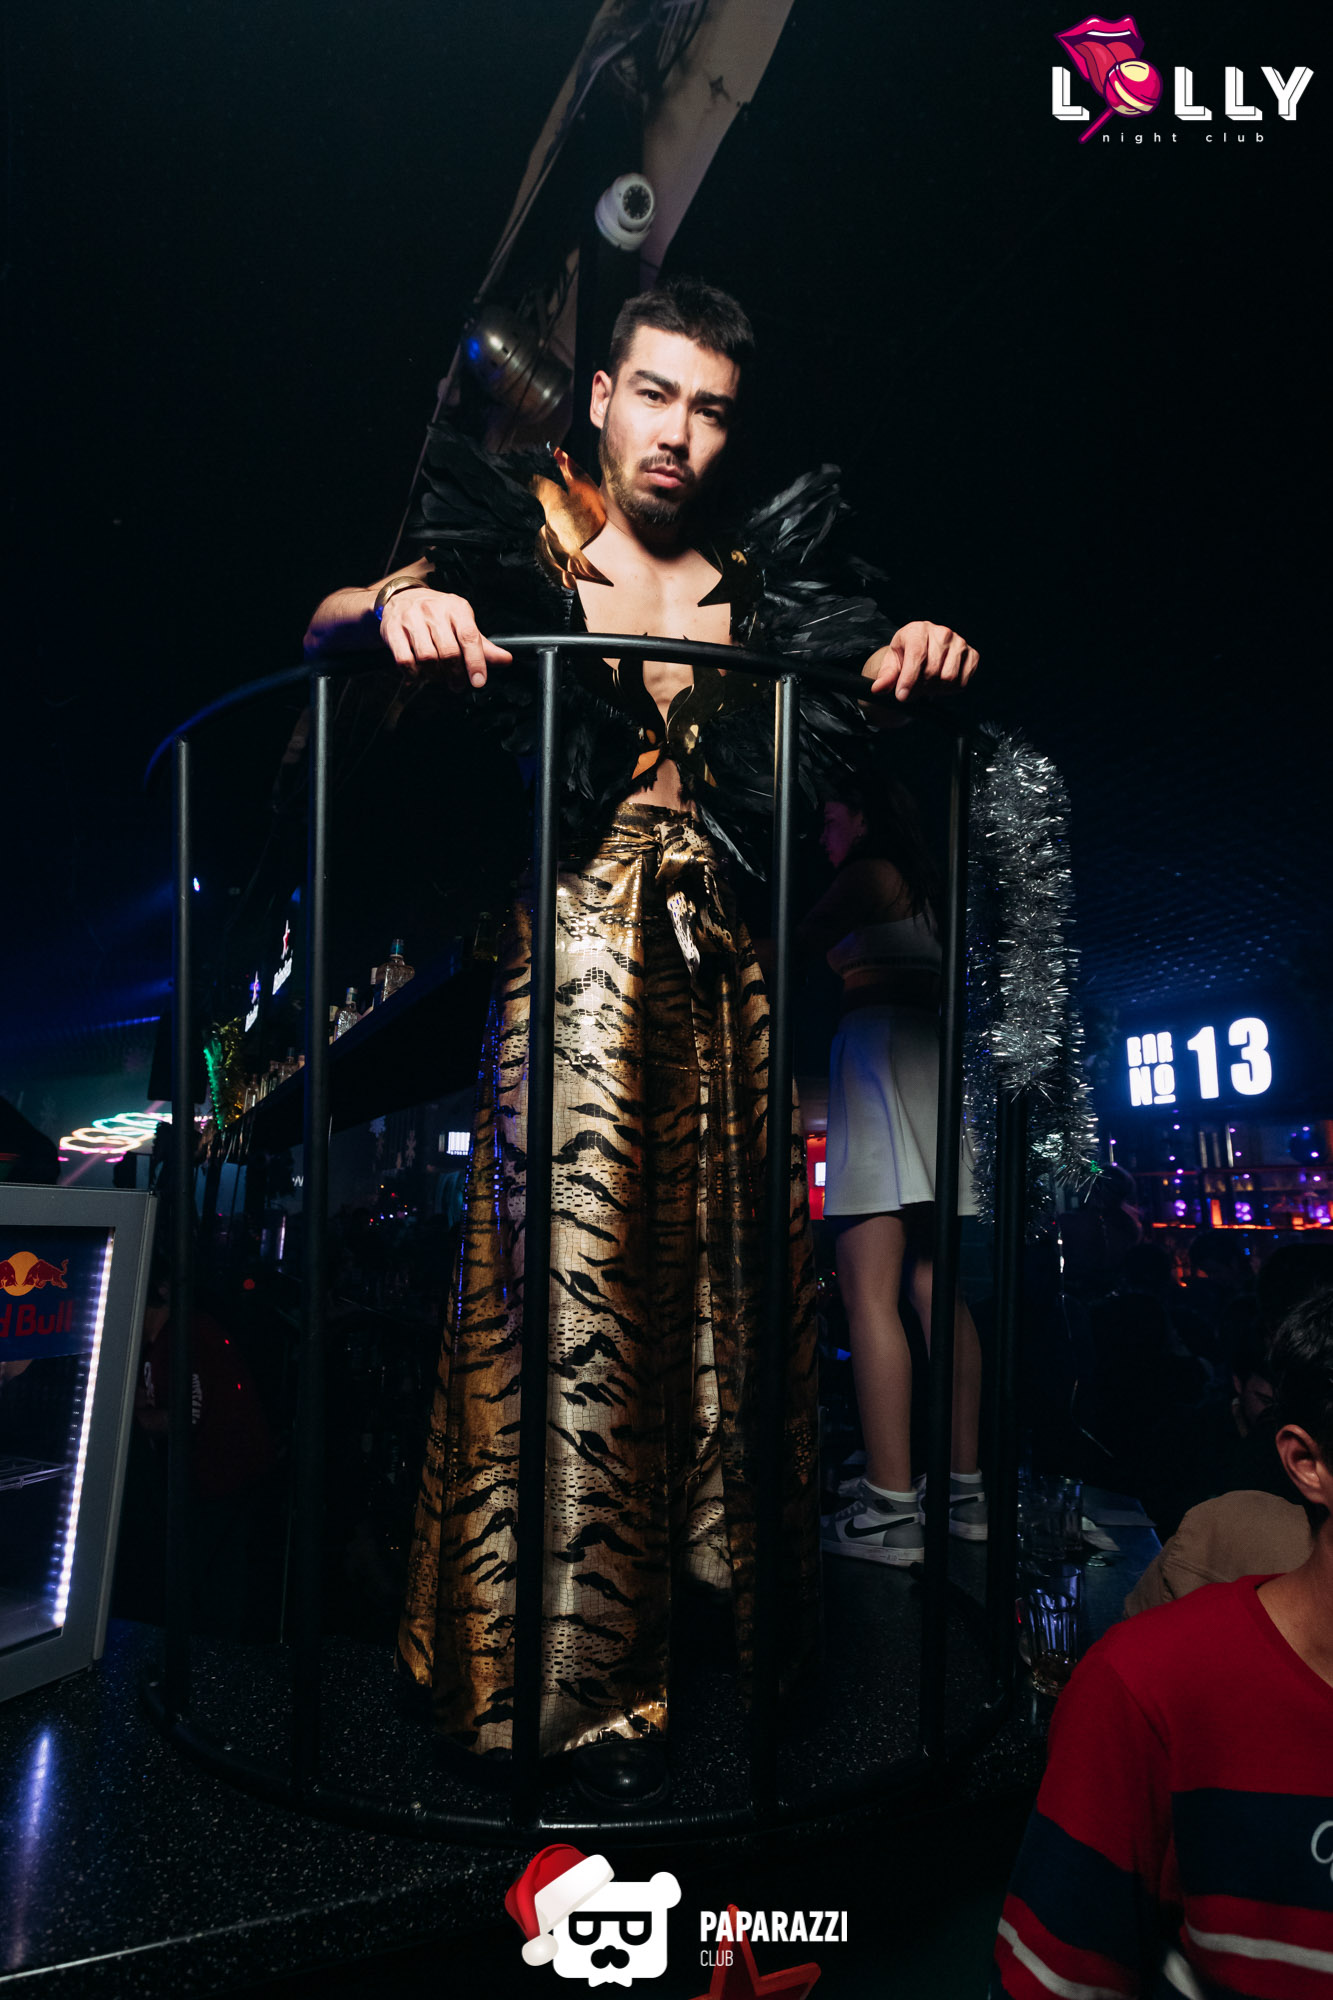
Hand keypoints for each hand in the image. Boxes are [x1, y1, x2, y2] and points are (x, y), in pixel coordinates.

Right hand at [379, 589, 512, 687]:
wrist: (402, 598)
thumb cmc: (437, 614)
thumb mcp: (462, 623)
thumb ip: (482, 644)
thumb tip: (505, 660)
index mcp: (456, 608)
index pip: (469, 637)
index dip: (475, 662)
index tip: (479, 681)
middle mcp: (434, 611)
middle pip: (448, 651)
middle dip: (456, 675)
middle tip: (458, 685)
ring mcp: (411, 619)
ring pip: (427, 657)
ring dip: (435, 675)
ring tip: (438, 678)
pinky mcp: (392, 630)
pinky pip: (405, 660)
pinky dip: (414, 674)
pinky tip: (419, 674)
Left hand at [864, 622, 978, 702]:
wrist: (922, 652)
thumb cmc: (905, 657)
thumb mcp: (891, 665)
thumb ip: (886, 677)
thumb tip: (878, 689)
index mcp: (918, 630)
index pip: (917, 655)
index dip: (909, 679)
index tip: (901, 697)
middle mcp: (942, 632)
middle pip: (933, 670)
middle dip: (920, 687)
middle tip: (913, 690)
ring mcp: (959, 642)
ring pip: (949, 678)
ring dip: (935, 689)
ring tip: (926, 686)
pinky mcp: (972, 654)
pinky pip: (962, 681)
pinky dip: (950, 690)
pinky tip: (940, 684)